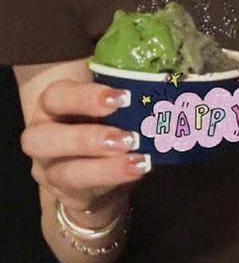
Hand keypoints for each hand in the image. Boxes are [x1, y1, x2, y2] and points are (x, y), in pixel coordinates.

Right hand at [22, 79, 149, 224]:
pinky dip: (114, 181)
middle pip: (44, 139)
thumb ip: (118, 95)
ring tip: (138, 161)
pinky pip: (84, 192)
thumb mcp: (103, 103)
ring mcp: (49, 171)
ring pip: (66, 173)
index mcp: (50, 105)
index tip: (123, 98)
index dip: (85, 97)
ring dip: (105, 168)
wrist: (92, 165)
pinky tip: (138, 171)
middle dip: (86, 138)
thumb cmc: (100, 119)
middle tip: (126, 138)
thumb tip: (155, 85)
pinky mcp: (66, 195)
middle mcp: (41, 138)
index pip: (56, 96)